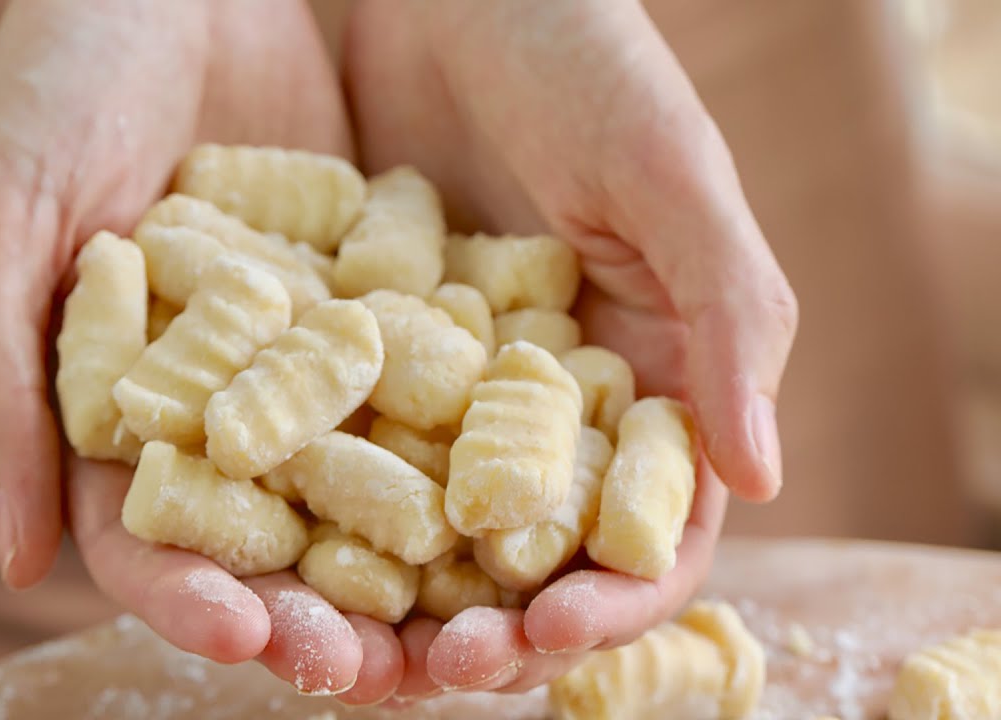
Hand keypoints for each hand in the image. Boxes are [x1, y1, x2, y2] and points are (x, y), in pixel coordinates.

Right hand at [0, 0, 402, 703]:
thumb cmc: (63, 79)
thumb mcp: (6, 215)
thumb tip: (14, 557)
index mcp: (118, 408)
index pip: (144, 538)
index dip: (185, 596)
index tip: (243, 635)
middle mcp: (218, 401)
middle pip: (266, 540)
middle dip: (314, 612)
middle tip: (371, 670)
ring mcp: (306, 360)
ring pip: (361, 490)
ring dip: (405, 569)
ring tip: (460, 627)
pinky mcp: (385, 306)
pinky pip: (433, 391)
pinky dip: (468, 452)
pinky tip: (518, 499)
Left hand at [346, 0, 797, 699]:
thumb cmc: (580, 56)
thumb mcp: (667, 173)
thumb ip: (731, 314)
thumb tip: (765, 478)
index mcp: (638, 388)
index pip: (638, 539)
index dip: (601, 604)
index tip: (538, 633)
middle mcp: (537, 412)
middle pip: (517, 564)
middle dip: (476, 633)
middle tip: (415, 672)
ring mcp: (437, 393)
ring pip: (412, 537)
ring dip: (378, 607)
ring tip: (323, 644)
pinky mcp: (347, 360)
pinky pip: (321, 455)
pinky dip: (296, 512)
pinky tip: (256, 548)